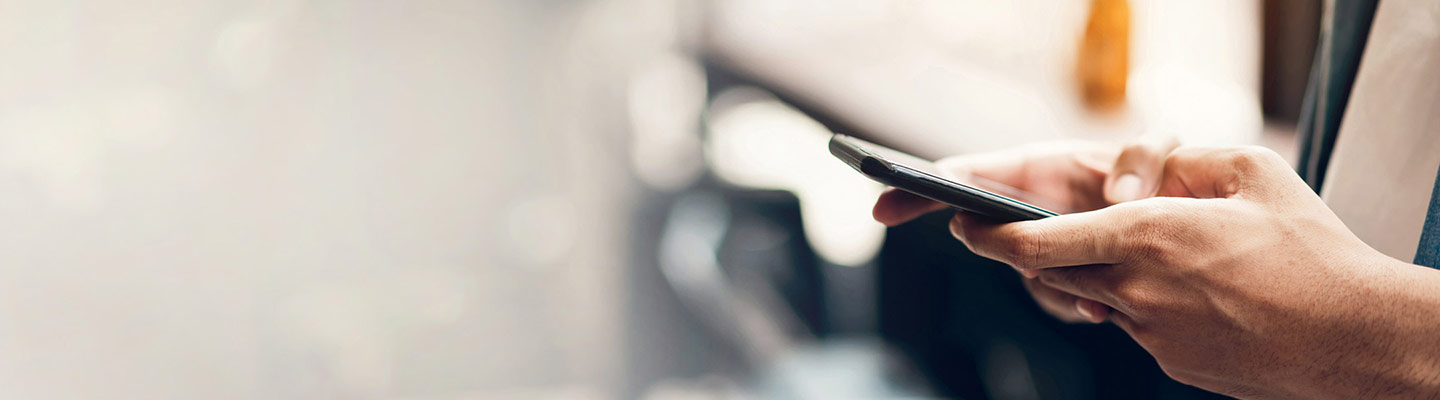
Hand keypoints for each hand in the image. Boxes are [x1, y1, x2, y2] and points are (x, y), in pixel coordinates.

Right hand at [873, 136, 1177, 322]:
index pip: (968, 174)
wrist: (1196, 228)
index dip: (922, 187)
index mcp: (1040, 168)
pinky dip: (1078, 305)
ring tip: (1085, 294)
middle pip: (979, 228)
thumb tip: (1121, 201)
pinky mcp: (1070, 278)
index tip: (886, 203)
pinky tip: (1102, 308)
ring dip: (1049, 284)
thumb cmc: (1170, 175)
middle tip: (1003, 251)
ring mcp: (1047, 245)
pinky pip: (1058, 298)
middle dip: (981, 242)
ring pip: (1024, 272)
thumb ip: (1140, 159)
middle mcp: (1032, 207)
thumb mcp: (1159, 151)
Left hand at [951, 146, 1439, 397]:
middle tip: (1043, 233)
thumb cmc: (1311, 253)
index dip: (989, 235)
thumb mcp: (1254, 173)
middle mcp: (1135, 288)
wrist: (1353, 338)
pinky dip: (1144, 306)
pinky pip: (1136, 326)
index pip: (1037, 242)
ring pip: (1097, 299)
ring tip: (1162, 261)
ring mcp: (1150, 332)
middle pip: (1054, 272)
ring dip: (1105, 277)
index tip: (963, 224)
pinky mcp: (1169, 363)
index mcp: (1146, 236)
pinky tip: (1194, 297)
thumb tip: (1145, 168)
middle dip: (1040, 253)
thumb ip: (1187, 158)